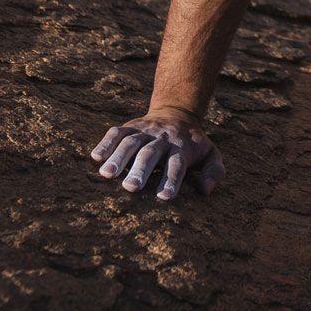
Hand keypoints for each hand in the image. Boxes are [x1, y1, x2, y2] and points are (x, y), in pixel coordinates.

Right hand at [90, 107, 224, 199]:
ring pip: (131, 142)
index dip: (171, 180)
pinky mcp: (130, 126)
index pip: (177, 165)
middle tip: (131, 187)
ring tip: (108, 174)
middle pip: (150, 153)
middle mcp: (162, 139)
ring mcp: (145, 131)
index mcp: (183, 148)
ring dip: (119, 157)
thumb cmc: (192, 145)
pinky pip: (116, 132)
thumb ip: (214, 171)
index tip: (164, 197)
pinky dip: (106, 143)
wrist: (176, 114)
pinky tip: (96, 157)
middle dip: (141, 170)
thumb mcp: (211, 154)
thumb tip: (205, 190)